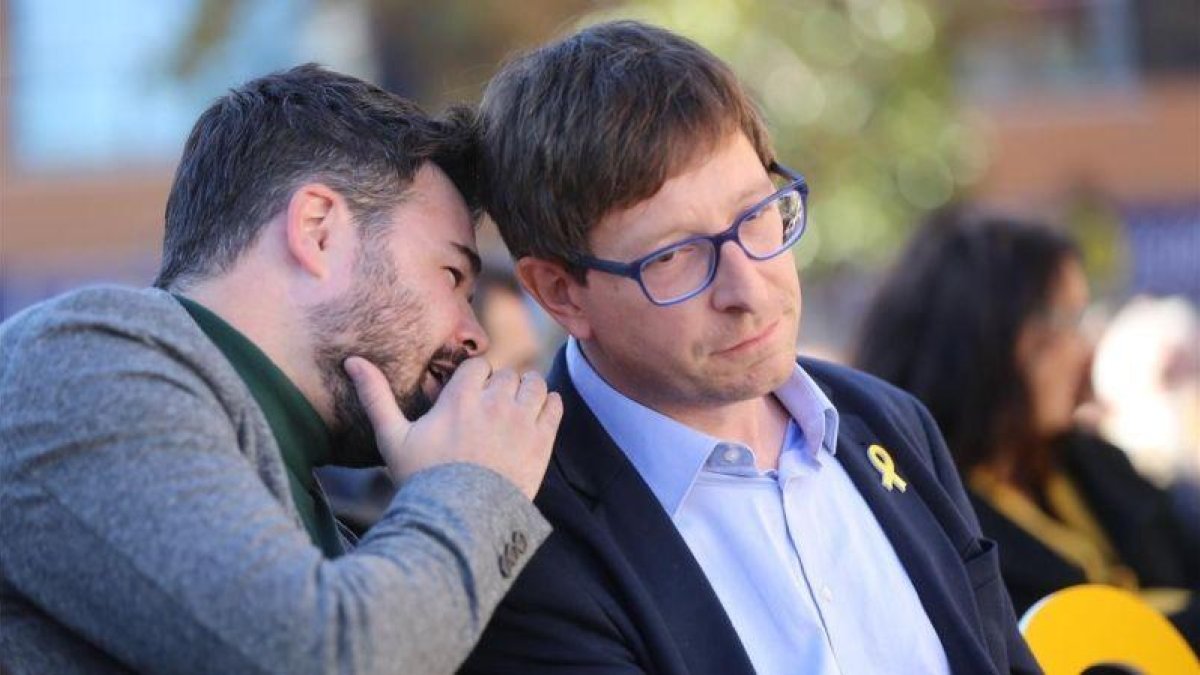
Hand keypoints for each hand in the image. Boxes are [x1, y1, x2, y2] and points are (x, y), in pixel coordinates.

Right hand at [344, 356, 560, 499]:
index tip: (469, 398)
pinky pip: (555, 405)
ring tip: (513, 412)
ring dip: (525, 392)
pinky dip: (548, 405)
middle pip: (507, 375)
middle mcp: (494, 403)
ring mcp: (522, 421)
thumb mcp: (393, 438)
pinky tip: (534, 419)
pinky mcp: (542, 441)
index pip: (478, 366)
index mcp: (460, 397)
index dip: (474, 380)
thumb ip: (376, 396)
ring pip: (534, 384)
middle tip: (490, 412)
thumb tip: (352, 360)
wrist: (459, 521)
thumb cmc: (422, 479)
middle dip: (498, 388)